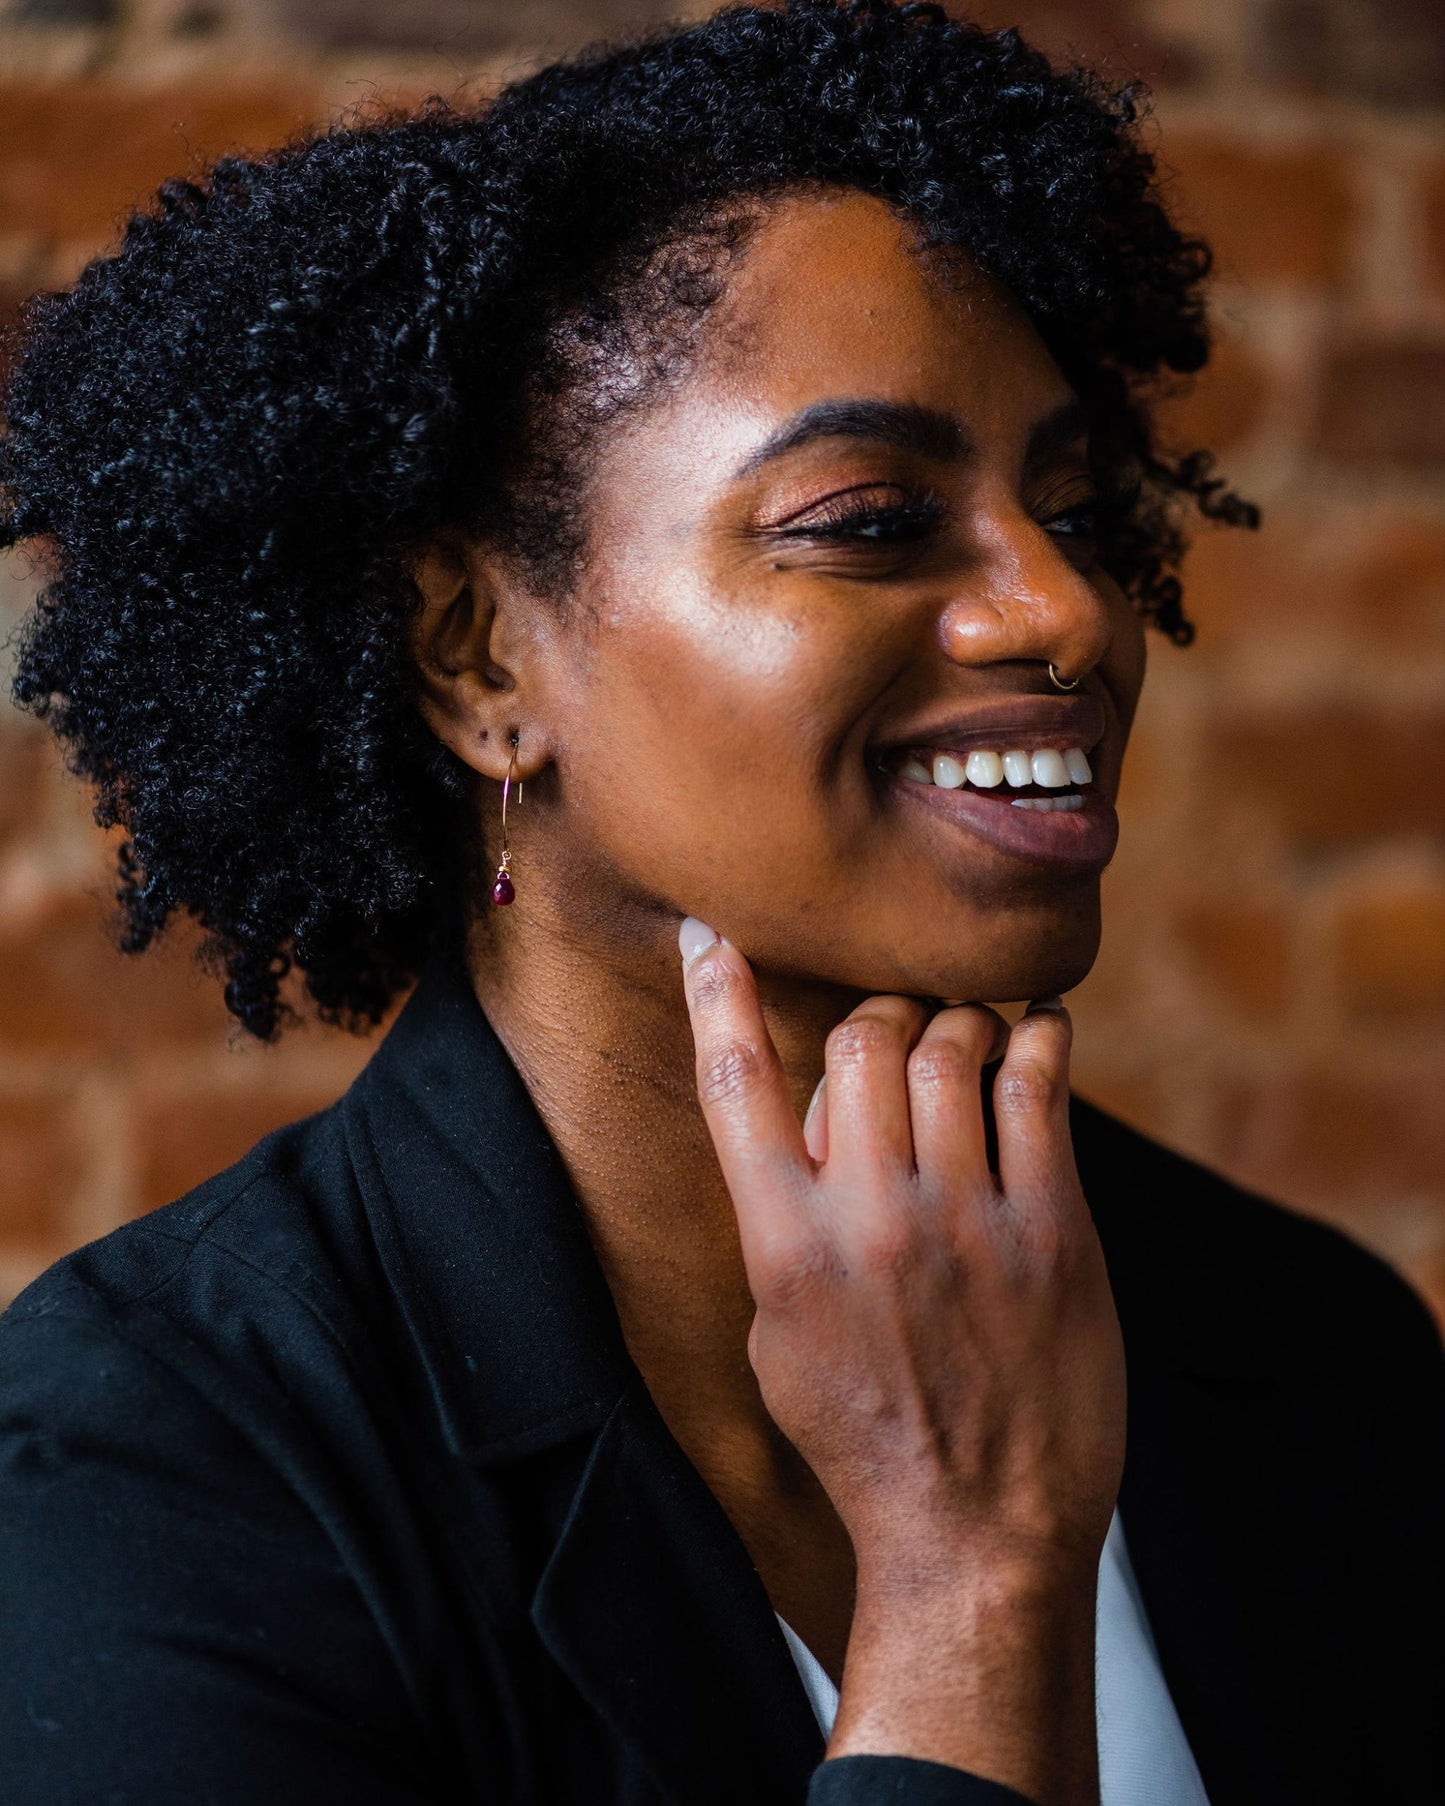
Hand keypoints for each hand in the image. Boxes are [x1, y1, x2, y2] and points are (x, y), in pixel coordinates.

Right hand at [678, 918, 1123, 1803]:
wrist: (978, 1533)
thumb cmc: (865, 1437)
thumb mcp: (776, 1337)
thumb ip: (784, 1222)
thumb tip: (809, 1124)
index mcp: (785, 1246)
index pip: (736, 1084)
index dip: (717, 995)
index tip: (713, 936)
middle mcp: (872, 1217)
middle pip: (860, 1038)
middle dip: (872, 1017)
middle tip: (892, 1034)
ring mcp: (969, 1218)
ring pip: (950, 1044)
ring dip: (951, 1021)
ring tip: (961, 1038)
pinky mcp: (1053, 1229)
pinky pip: (1039, 1085)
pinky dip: (1034, 1037)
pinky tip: (1033, 1032)